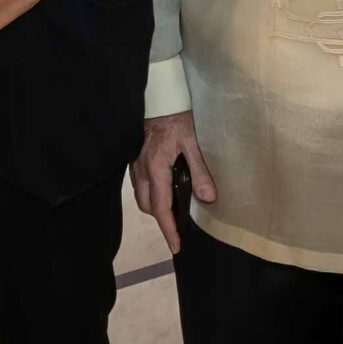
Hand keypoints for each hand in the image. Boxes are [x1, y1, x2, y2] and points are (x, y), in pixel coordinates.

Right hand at [130, 111, 217, 254]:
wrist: (159, 97)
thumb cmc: (176, 118)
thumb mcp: (193, 143)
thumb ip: (200, 171)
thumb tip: (208, 199)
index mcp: (156, 168)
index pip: (160, 207)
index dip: (168, 229)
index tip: (176, 246)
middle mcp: (141, 170)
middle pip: (147, 206)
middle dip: (161, 218)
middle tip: (179, 224)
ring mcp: (135, 164)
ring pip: (141, 196)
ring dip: (155, 206)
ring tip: (174, 206)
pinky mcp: (134, 158)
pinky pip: (139, 184)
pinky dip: (150, 193)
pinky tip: (164, 187)